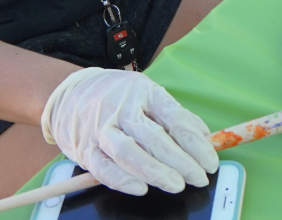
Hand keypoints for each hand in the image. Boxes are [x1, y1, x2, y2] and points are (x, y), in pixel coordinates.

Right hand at [41, 68, 218, 195]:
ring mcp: (102, 129)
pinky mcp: (85, 149)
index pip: (175, 119)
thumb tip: (204, 137)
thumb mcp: (148, 94)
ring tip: (177, 185)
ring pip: (129, 153)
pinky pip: (104, 168)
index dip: (196, 143)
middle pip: (155, 138)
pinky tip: (141, 189)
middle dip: (181, 161)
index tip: (210, 161)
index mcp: (145, 92)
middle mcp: (122, 109)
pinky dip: (122, 180)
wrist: (71, 94)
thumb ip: (175, 115)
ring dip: (156, 172)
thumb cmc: (119, 97)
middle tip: (199, 177)